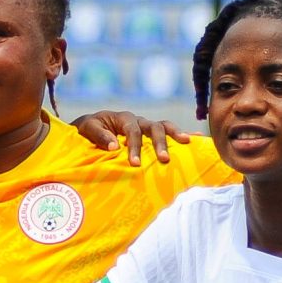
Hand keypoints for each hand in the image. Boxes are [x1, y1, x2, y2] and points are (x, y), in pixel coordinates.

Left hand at [71, 110, 192, 164]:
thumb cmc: (86, 130)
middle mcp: (137, 120)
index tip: (135, 164)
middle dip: (159, 143)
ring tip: (187, 143)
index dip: (134, 147)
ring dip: (175, 134)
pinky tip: (196, 139)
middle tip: (164, 159)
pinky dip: (180, 134)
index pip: (132, 131)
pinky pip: (167, 131)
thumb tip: (115, 147)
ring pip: (163, 127)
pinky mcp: (149, 134)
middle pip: (153, 128)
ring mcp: (145, 126)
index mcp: (122, 118)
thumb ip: (99, 136)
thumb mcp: (87, 129)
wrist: (88, 128)